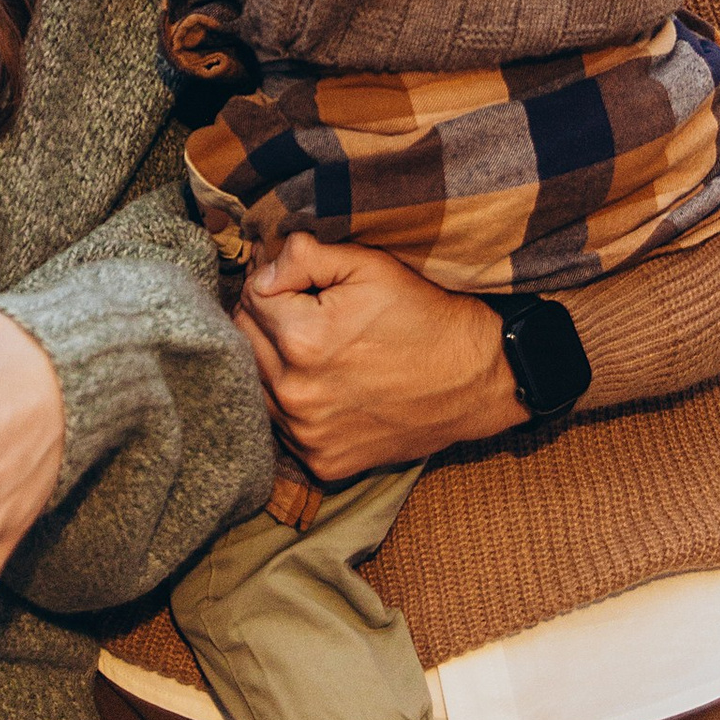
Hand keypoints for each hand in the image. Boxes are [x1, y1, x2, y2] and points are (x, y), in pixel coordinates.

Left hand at [239, 233, 525, 479]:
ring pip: (256, 385)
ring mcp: (308, 436)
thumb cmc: (423, 316)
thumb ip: (303, 257)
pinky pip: (282, 427)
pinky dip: (293, 406)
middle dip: (267, 320)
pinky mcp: (322, 463)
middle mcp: (296, 394)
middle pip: (245, 341)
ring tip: (315, 348)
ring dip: (273, 363)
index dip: (274, 282)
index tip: (301, 284)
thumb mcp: (370, 266)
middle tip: (305, 311)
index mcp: (302, 340)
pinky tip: (325, 387)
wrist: (474, 379)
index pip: (251, 297)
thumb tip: (261, 270)